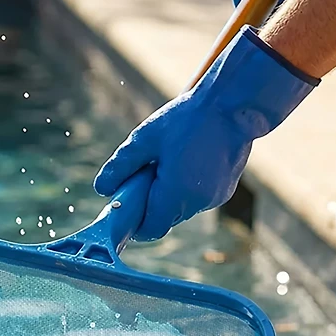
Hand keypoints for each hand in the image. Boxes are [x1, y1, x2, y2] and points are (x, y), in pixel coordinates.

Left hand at [94, 28, 317, 241]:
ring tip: (170, 162)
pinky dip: (187, 188)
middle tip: (145, 174)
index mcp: (175, 193)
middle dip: (151, 203)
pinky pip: (197, 199)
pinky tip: (188, 161)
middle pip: (165, 218)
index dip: (135, 224)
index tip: (126, 209)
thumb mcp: (145, 138)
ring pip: (181, 209)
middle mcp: (196, 202)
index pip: (151, 229)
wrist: (234, 105)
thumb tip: (102, 189)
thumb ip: (120, 166)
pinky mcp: (224, 192)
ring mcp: (213, 199)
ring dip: (169, 195)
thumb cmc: (188, 119)